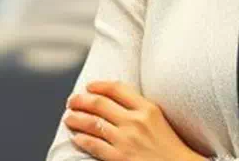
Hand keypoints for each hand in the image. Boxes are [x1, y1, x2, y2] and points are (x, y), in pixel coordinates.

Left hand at [64, 81, 205, 160]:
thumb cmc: (170, 146)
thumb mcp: (159, 119)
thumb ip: (139, 107)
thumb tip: (112, 99)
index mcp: (147, 108)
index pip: (116, 88)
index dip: (98, 85)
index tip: (88, 86)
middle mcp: (135, 121)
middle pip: (99, 103)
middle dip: (80, 100)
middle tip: (71, 101)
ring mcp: (126, 140)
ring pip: (92, 123)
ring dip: (75, 118)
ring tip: (68, 117)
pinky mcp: (120, 158)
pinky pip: (93, 145)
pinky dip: (81, 139)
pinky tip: (76, 137)